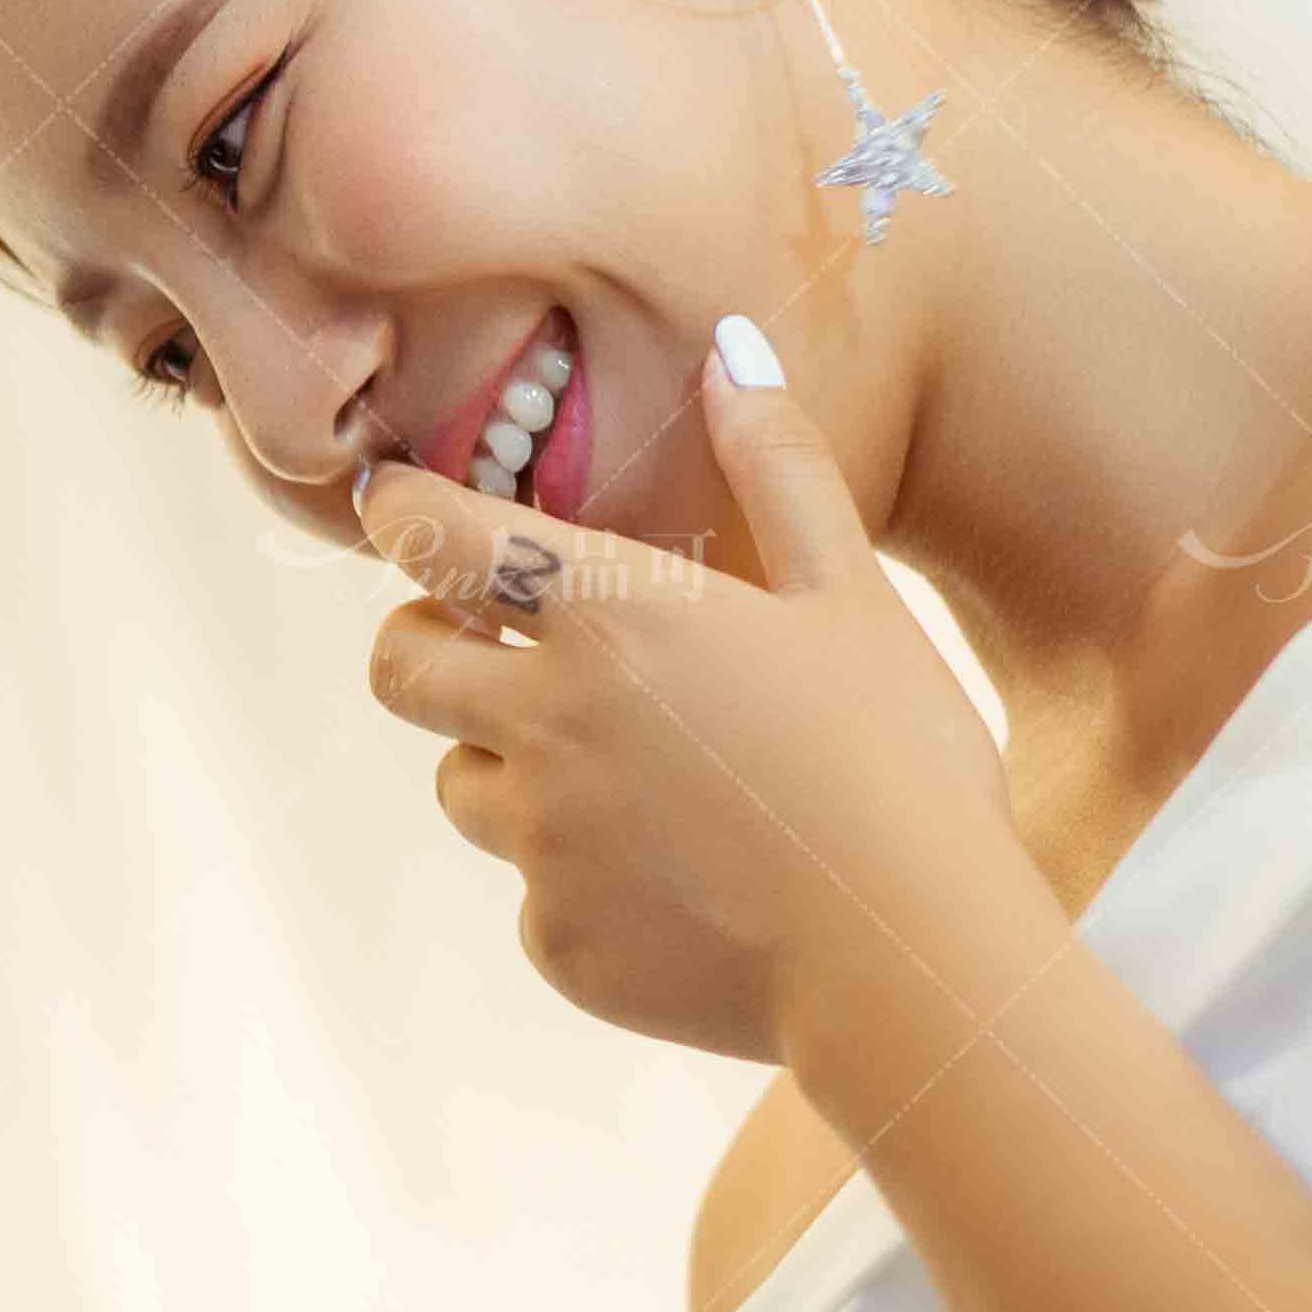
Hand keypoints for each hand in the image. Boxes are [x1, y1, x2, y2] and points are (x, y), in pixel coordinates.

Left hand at [349, 322, 1028, 1066]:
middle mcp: (545, 722)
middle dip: (423, 642)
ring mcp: (541, 844)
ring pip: (460, 784)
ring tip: (628, 776)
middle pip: (398, 667)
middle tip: (487, 643)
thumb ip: (779, 466)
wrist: (912, 964)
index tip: (400, 507)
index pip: (431, 537)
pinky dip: (581, 880)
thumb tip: (732, 348)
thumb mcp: (852, 594)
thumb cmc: (899, 763)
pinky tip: (684, 881)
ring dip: (506, 764)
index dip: (399, 513)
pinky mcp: (558, 943)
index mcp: (609, 616)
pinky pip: (533, 895)